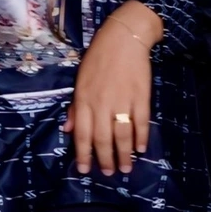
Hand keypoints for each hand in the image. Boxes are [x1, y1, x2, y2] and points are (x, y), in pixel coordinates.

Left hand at [62, 1, 162, 176]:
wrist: (123, 39)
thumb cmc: (98, 59)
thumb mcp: (80, 80)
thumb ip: (76, 106)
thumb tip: (68, 129)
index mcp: (84, 99)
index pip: (81, 133)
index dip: (82, 154)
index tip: (84, 170)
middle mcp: (101, 103)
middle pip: (102, 138)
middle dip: (105, 159)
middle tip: (109, 173)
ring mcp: (122, 101)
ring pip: (122, 135)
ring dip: (124, 154)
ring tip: (126, 168)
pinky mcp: (141, 97)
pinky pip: (141, 123)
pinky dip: (141, 138)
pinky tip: (141, 149)